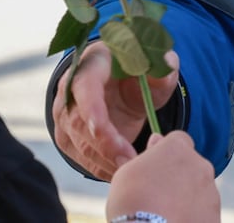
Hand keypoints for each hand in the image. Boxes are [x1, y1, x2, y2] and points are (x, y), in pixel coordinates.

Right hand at [52, 42, 180, 179]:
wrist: (119, 88)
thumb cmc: (136, 75)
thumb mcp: (154, 69)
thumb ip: (162, 67)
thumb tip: (168, 62)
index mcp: (92, 63)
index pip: (85, 86)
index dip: (91, 108)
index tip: (102, 128)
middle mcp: (70, 88)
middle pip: (79, 120)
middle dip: (105, 143)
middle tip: (131, 158)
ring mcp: (64, 114)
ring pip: (79, 143)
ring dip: (105, 159)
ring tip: (132, 166)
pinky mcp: (67, 136)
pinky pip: (81, 157)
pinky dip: (101, 168)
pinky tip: (121, 171)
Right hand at [106, 132, 219, 222]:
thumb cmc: (132, 202)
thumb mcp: (127, 172)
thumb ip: (147, 154)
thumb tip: (156, 142)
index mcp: (178, 148)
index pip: (178, 140)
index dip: (167, 153)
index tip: (156, 167)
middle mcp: (200, 165)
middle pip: (192, 165)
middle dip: (179, 176)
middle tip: (159, 194)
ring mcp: (211, 192)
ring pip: (200, 190)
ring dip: (187, 197)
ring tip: (166, 213)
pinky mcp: (215, 215)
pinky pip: (204, 212)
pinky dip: (193, 216)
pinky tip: (176, 222)